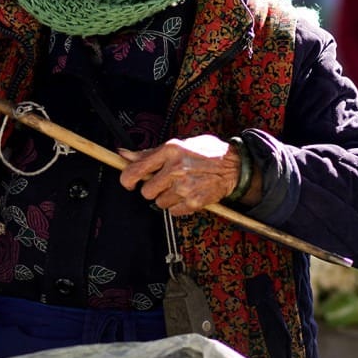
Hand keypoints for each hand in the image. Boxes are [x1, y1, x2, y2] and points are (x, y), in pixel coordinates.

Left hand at [118, 135, 246, 215]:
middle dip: (152, 189)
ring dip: (166, 198)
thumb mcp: (178, 145)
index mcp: (170, 151)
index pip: (136, 170)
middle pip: (146, 191)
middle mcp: (175, 168)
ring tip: (179, 187)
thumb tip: (123, 154)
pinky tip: (187, 195)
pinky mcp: (194, 202)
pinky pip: (173, 212)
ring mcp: (185, 187)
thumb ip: (149, 152)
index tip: (130, 183)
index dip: (127, 180)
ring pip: (159, 203)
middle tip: (163, 183)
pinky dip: (177, 206)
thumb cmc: (206, 152)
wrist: (234, 165)